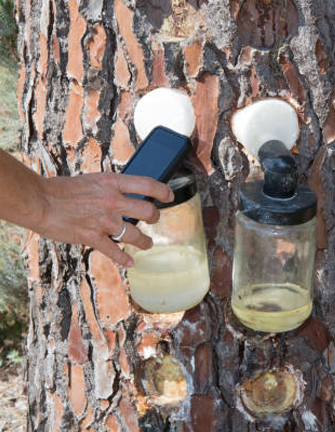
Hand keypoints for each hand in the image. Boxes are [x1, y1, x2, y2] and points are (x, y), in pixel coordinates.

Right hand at [37, 173, 172, 266]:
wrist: (40, 201)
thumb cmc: (63, 189)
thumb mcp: (93, 180)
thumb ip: (111, 188)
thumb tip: (126, 195)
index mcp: (112, 183)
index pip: (147, 184)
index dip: (163, 191)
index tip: (169, 196)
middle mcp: (113, 201)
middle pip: (148, 211)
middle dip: (155, 217)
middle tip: (153, 219)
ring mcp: (104, 221)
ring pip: (136, 235)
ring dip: (145, 241)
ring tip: (147, 243)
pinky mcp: (93, 237)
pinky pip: (115, 252)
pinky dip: (124, 259)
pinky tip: (130, 262)